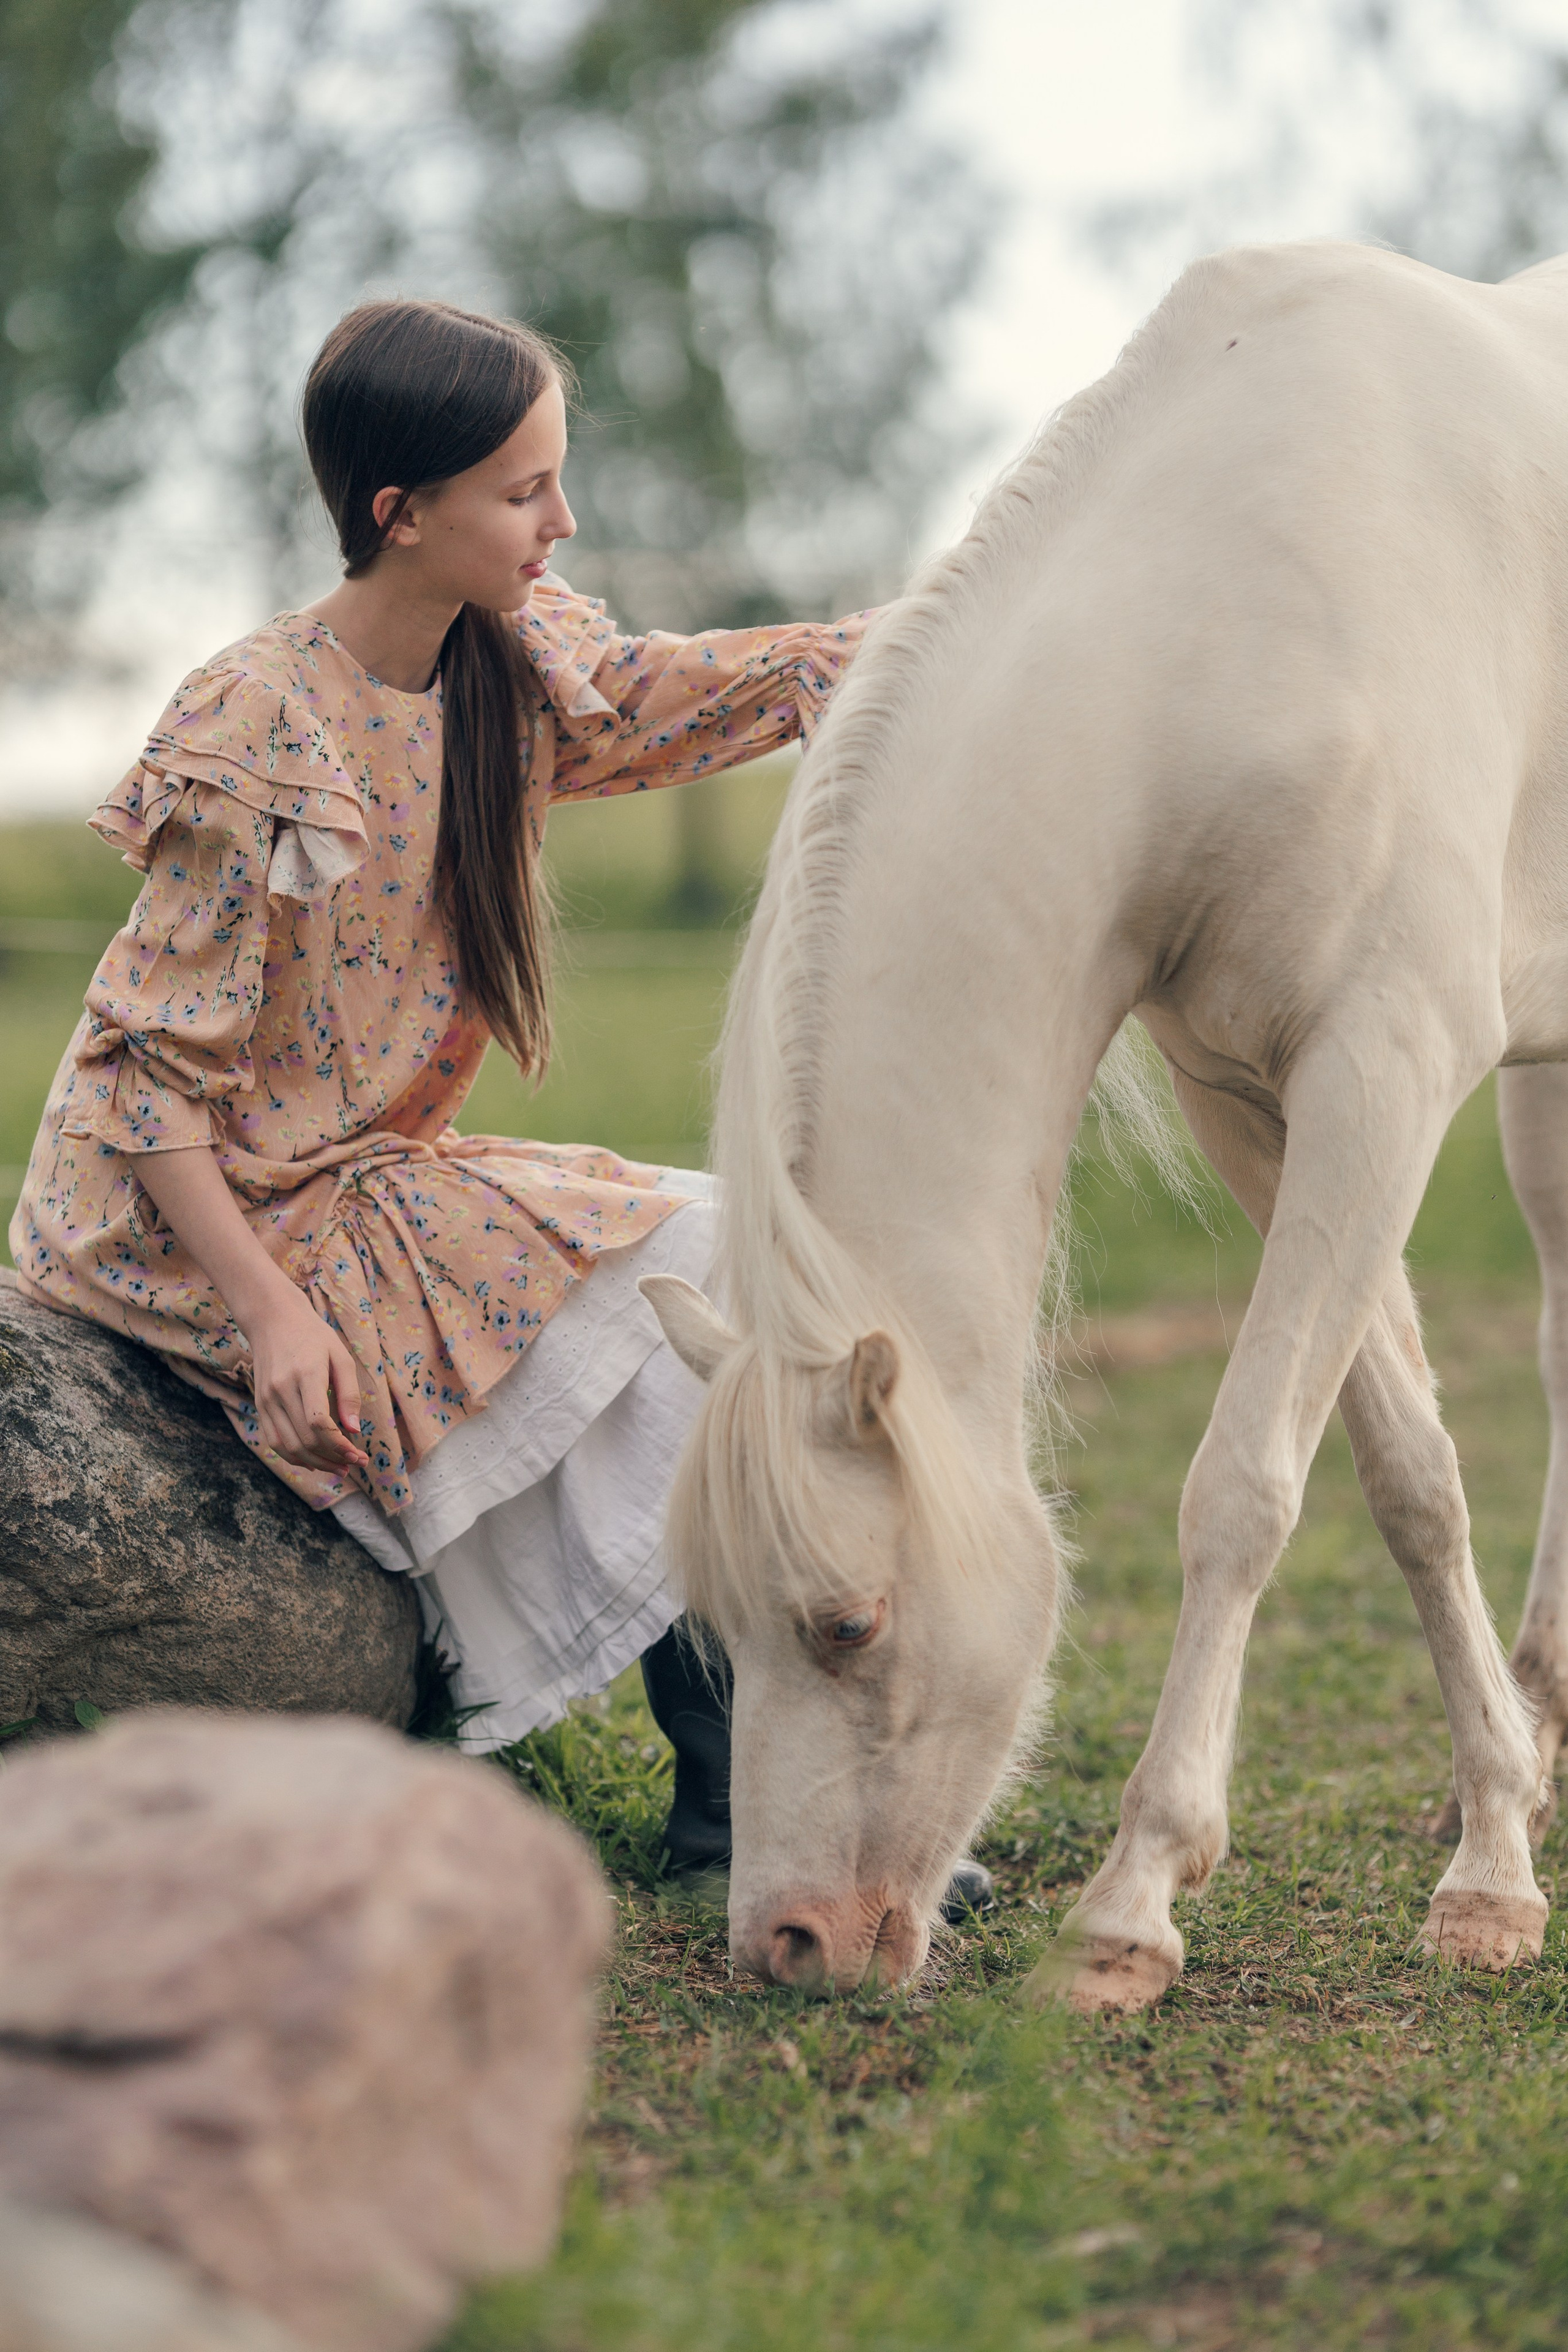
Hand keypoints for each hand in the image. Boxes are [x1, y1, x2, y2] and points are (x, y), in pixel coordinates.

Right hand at [243, 1284, 368, 1472]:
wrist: (272, 1320)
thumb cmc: (313, 1336)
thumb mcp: (340, 1356)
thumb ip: (349, 1394)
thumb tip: (354, 1431)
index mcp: (305, 1374)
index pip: (319, 1422)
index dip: (339, 1445)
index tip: (359, 1454)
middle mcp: (281, 1390)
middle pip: (305, 1439)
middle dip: (332, 1458)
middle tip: (355, 1463)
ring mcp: (266, 1399)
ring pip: (288, 1446)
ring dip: (315, 1463)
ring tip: (338, 1467)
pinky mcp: (260, 1405)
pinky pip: (274, 1441)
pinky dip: (294, 1456)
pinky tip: (314, 1461)